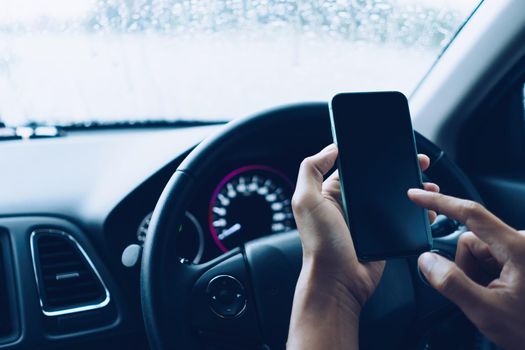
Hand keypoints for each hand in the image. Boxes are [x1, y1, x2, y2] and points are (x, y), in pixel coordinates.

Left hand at [292, 144, 437, 308]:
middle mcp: (351, 204)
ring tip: (429, 184)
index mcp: (332, 193)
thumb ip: (311, 170)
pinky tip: (428, 208)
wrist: (339, 281)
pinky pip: (404, 219)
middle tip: (419, 163)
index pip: (355, 167)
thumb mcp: (306, 201)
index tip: (391, 146)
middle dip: (400, 170)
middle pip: (380, 180)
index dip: (373, 155)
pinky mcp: (385, 235)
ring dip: (413, 189)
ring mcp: (369, 220)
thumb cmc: (320, 244)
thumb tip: (331, 148)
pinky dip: (418, 212)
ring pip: (395, 198)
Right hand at [408, 189, 524, 349]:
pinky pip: (487, 258)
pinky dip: (484, 275)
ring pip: (476, 251)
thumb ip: (453, 284)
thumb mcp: (487, 311)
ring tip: (493, 296)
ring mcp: (520, 250)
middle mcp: (521, 242)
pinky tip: (498, 293)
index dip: (440, 202)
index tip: (417, 195)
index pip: (471, 214)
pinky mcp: (520, 258)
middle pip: (469, 240)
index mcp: (517, 247)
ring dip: (475, 274)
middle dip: (465, 267)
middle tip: (478, 294)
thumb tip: (427, 261)